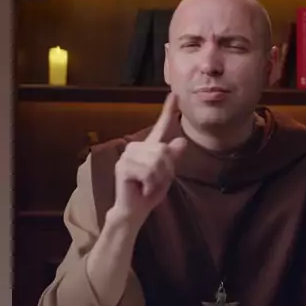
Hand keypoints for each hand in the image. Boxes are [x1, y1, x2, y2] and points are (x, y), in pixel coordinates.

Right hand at [112, 92, 186, 226]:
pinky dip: (150, 185)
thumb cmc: (149, 192)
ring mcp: (128, 155)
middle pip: (164, 150)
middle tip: (155, 182)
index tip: (175, 94)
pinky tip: (142, 189)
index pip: (160, 126)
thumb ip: (172, 159)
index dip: (168, 110)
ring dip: (158, 179)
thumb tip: (182, 141)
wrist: (134, 211)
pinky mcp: (123, 166)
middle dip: (166, 171)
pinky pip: (148, 172)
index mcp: (149, 147)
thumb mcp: (166, 175)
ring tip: (148, 185)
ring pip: (157, 161)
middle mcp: (137, 147)